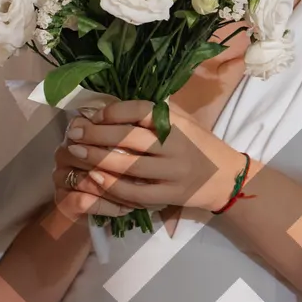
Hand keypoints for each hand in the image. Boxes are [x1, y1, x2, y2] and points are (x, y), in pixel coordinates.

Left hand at [58, 99, 243, 214]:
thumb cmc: (198, 144)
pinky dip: (112, 185)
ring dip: (98, 158)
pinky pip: (136, 192)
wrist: (227, 178)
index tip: (91, 115)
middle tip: (73, 132)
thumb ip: (151, 114)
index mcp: (178, 122)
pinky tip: (95, 178)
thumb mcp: (182, 121)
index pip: (140, 111)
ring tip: (77, 152)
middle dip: (96, 134)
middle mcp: (176, 145)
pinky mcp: (170, 196)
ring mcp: (173, 172)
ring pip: (129, 166)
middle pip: (130, 137)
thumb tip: (105, 106)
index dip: (112, 112)